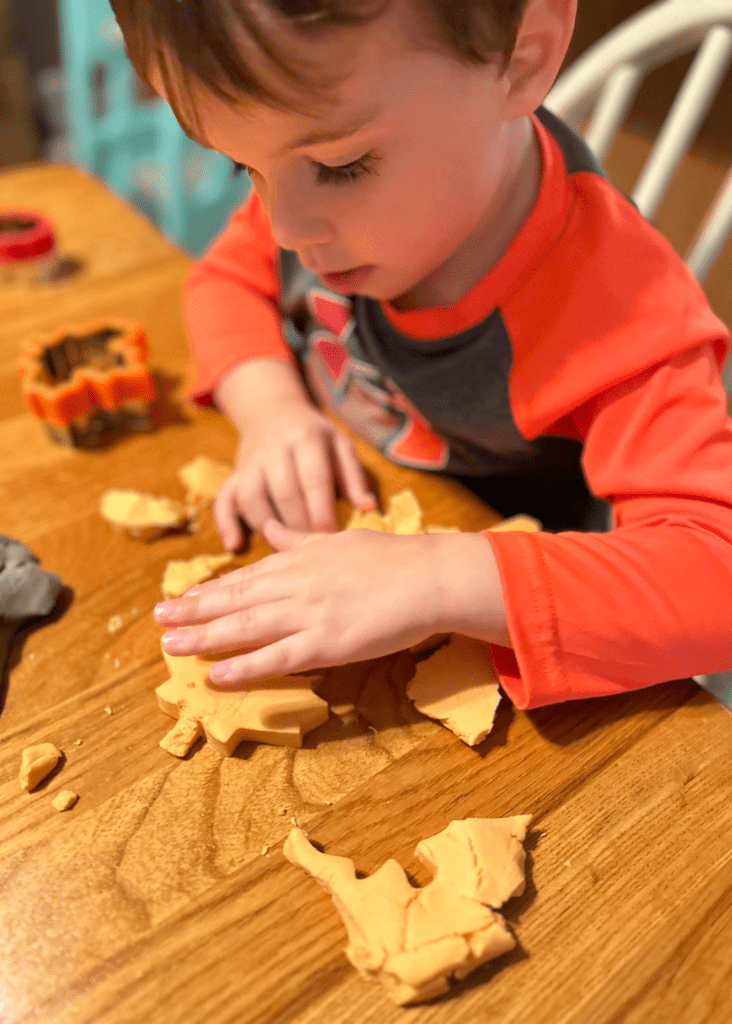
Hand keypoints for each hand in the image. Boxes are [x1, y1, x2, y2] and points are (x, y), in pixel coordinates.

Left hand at [154, 521, 509, 683]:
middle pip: (235, 599)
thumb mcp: (340, 540)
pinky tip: (217, 674)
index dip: (212, 590)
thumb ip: (304, 539)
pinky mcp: (326, 643)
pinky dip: (244, 667)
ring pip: (245, 626)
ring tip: (171, 645)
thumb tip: (277, 532)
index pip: (246, 576)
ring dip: (204, 636)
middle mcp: (295, 584)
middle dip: (193, 611)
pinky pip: (276, 658)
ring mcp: (308, 613)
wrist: (429, 577)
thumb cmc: (392, 558)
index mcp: (300, 559)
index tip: (185, 598)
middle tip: (158, 619)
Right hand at [215, 399, 375, 548]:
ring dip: (268, 528)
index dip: (323, 514)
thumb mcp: (339, 445)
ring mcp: (250, 462)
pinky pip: (223, 499)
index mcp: (306, 439)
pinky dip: (225, 523)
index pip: (314, 481)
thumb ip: (354, 476)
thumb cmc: (314, 435)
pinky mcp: (234, 474)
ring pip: (251, 498)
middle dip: (299, 527)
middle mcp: (275, 449)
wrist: (273, 409)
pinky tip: (234, 545)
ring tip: (284, 549)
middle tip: (314, 553)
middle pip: (284, 494)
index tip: (333, 541)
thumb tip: (369, 507)